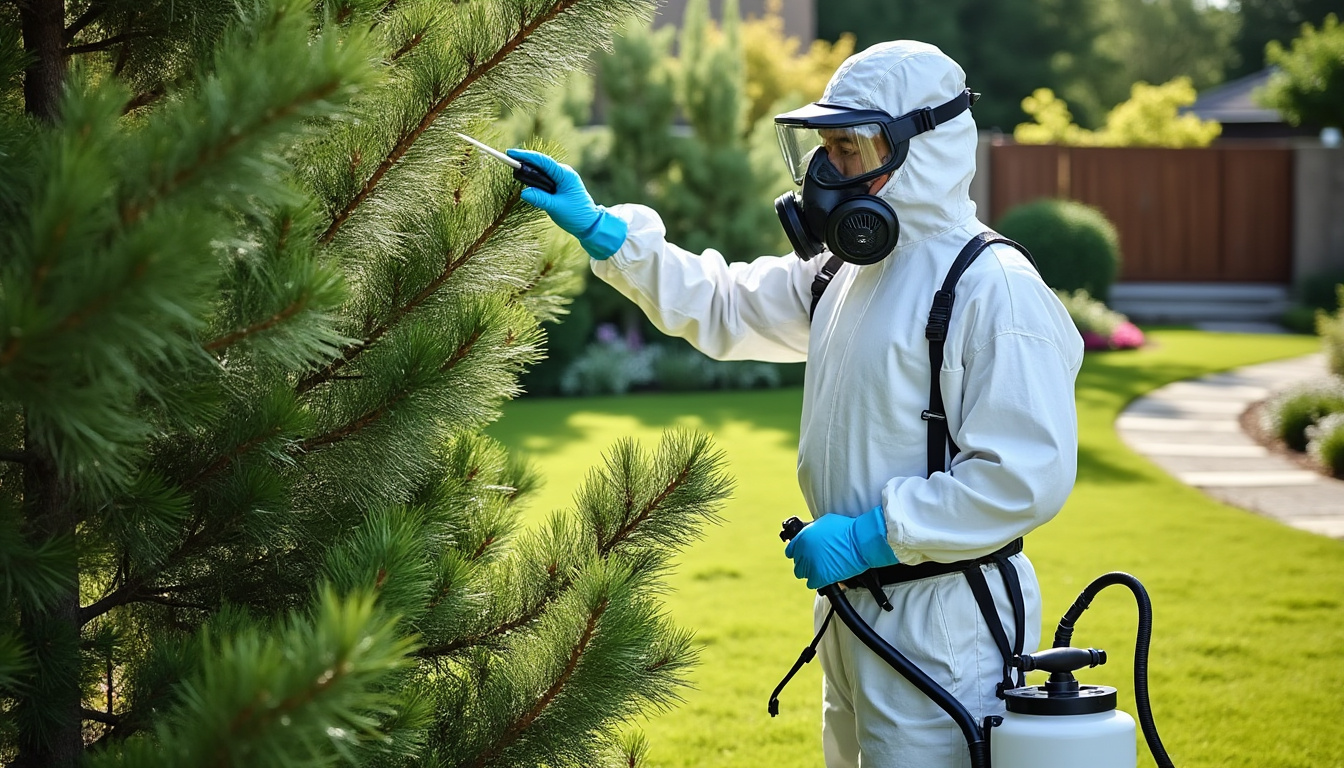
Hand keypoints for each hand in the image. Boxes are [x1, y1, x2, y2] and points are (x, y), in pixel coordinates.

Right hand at [506, 148, 626, 259]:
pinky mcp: (560, 186)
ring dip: (530, 172)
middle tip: (508, 162)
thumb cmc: (576, 215)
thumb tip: (523, 192)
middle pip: (541, 164)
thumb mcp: (556, 208)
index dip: (525, 156)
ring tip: (515, 171)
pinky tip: (526, 182)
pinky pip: (545, 179)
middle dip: (525, 162)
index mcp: (565, 175)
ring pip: (542, 171)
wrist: (590, 224)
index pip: (543, 161)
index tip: (510, 153)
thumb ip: (540, 199)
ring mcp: (562, 179)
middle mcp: (564, 173)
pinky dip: (535, 180)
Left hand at [784, 507, 897, 588]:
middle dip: (806, 564)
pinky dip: (819, 581)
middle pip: (798, 564)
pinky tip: (826, 577)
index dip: (798, 553)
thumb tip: (811, 536)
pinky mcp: (819, 577)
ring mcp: (810, 565)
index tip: (805, 555)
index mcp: (802, 538)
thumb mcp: (823, 523)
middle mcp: (803, 552)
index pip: (790, 551)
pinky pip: (812, 583)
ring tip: (823, 570)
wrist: (859, 540)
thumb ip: (812, 532)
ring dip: (811, 573)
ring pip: (803, 574)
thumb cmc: (846, 529)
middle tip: (817, 563)